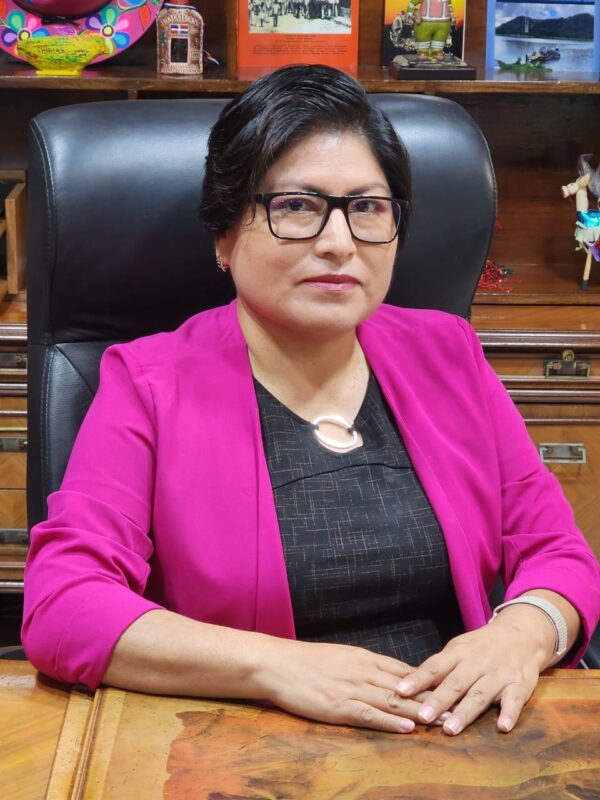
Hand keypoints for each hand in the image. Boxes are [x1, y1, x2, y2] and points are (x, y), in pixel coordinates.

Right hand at [255, 638, 449, 732]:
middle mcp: (363, 671)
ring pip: (394, 700)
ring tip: (445, 721)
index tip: (452, 690)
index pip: (405, 670)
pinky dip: (391, 721)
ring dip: (421, 711)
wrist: (276, 663)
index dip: (430, 682)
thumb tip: (385, 675)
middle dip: (434, 698)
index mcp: (364, 658)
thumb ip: (363, 666)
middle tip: (460, 709)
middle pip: (406, 687)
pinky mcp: (338, 705)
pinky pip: (369, 714)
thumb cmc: (304, 662)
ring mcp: (351, 688)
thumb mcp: (339, 657)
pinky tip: (408, 727)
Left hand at [394, 607, 554, 735]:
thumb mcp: (458, 649)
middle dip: (438, 700)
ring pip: (480, 694)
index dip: (418, 679)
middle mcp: (477, 663)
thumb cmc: (480, 646)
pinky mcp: (519, 685)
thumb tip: (410, 687)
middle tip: (422, 717)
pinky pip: (514, 700)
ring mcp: (498, 674)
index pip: (435, 666)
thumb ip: (439, 668)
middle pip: (455, 683)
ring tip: (450, 729)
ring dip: (465, 712)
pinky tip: (502, 727)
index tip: (400, 691)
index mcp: (458, 653)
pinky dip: (509, 713)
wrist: (520, 634)